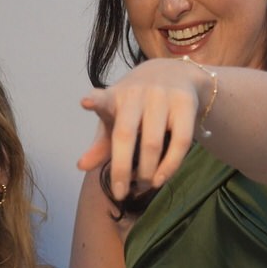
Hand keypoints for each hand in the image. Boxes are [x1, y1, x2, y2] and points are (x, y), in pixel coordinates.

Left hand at [76, 58, 210, 200]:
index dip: (95, 101)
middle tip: (120, 193)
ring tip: (143, 186)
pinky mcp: (185, 104)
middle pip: (126, 134)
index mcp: (115, 96)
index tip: (85, 102)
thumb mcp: (116, 120)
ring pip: (153, 143)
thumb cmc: (137, 106)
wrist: (174, 74)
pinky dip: (170, 165)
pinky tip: (162, 179)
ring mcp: (162, 96)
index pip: (102, 99)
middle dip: (121, 169)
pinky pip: (180, 142)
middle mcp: (136, 93)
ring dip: (147, 171)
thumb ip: (101, 145)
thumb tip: (81, 167)